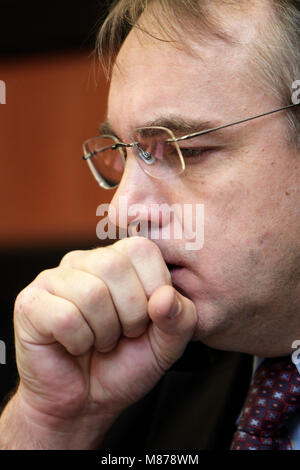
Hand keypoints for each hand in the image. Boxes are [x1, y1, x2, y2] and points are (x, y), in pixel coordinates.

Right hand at [13, 237, 196, 442]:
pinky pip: (64, 316)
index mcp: (119, 260)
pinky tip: (75, 346)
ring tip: (99, 342)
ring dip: (103, 333)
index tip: (146, 319)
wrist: (85, 402)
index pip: (143, 249)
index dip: (154, 289)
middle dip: (130, 315)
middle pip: (115, 266)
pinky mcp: (31, 303)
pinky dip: (79, 342)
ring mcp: (54, 279)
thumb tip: (166, 296)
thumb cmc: (124, 366)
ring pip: (90, 293)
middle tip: (122, 334)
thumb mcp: (166, 345)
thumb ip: (180, 318)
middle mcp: (85, 261)